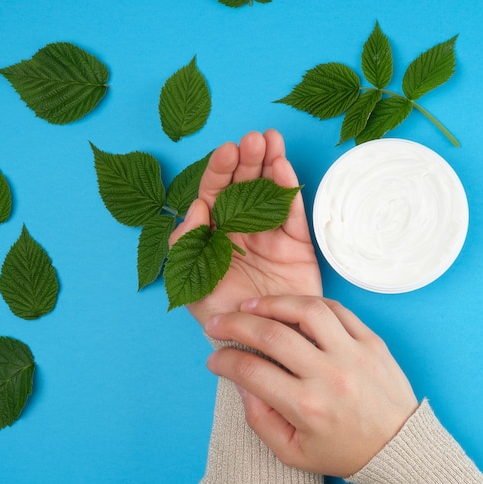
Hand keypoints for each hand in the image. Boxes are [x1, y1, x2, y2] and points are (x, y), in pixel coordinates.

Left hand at [169, 130, 321, 327]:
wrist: (258, 345)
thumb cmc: (221, 317)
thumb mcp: (190, 284)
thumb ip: (186, 245)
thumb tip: (197, 206)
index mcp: (215, 234)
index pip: (215, 194)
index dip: (220, 170)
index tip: (226, 150)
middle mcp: (242, 229)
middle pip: (244, 185)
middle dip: (248, 160)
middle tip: (254, 138)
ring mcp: (270, 235)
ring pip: (270, 192)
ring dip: (270, 164)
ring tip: (272, 139)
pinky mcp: (296, 245)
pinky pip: (292, 213)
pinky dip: (289, 190)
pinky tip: (285, 167)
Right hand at [205, 295, 418, 477]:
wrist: (399, 447)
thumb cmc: (344, 450)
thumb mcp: (294, 453)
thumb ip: (260, 420)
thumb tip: (242, 382)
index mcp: (306, 406)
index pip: (251, 371)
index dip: (224, 360)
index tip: (214, 358)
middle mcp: (329, 375)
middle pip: (272, 334)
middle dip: (235, 324)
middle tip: (218, 322)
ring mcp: (353, 353)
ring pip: (307, 310)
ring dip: (273, 303)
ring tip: (252, 305)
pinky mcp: (371, 341)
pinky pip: (338, 309)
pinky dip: (310, 303)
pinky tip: (292, 305)